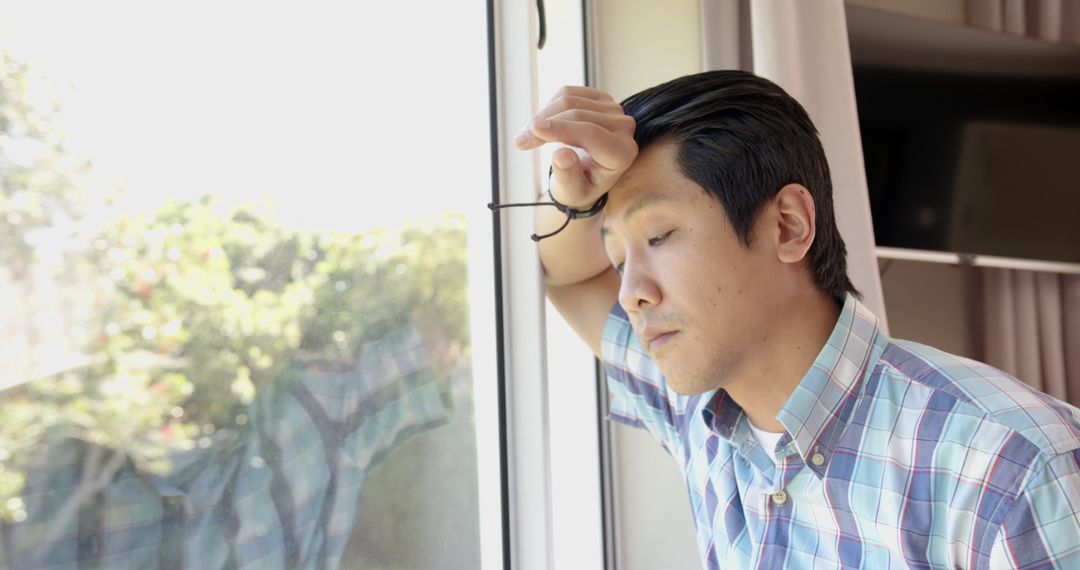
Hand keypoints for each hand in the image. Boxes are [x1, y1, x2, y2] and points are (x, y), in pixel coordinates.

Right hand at [515, 86, 637, 208]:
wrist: (586, 176)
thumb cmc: (580, 188)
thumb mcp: (572, 192)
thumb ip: (569, 177)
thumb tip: (562, 156)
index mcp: (622, 153)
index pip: (591, 134)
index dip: (561, 130)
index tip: (533, 129)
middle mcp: (624, 128)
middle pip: (578, 115)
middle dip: (544, 126)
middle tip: (519, 142)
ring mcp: (613, 109)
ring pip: (569, 100)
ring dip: (542, 117)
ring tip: (526, 136)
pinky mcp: (600, 98)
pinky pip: (567, 93)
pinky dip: (548, 107)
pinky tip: (540, 125)